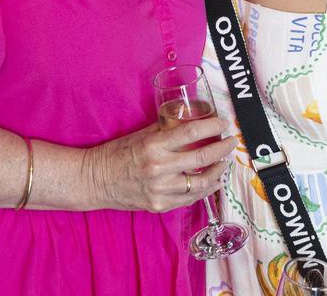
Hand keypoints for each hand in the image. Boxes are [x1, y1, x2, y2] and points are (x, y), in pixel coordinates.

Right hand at [84, 117, 235, 212]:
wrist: (94, 180)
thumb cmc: (116, 153)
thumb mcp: (141, 135)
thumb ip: (166, 129)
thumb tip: (191, 120)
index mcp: (154, 145)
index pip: (191, 132)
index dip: (212, 126)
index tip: (223, 123)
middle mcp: (159, 168)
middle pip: (203, 157)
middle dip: (223, 148)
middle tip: (231, 142)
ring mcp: (160, 190)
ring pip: (201, 183)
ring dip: (219, 171)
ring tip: (225, 162)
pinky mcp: (159, 205)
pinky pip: (190, 199)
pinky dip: (206, 190)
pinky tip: (214, 182)